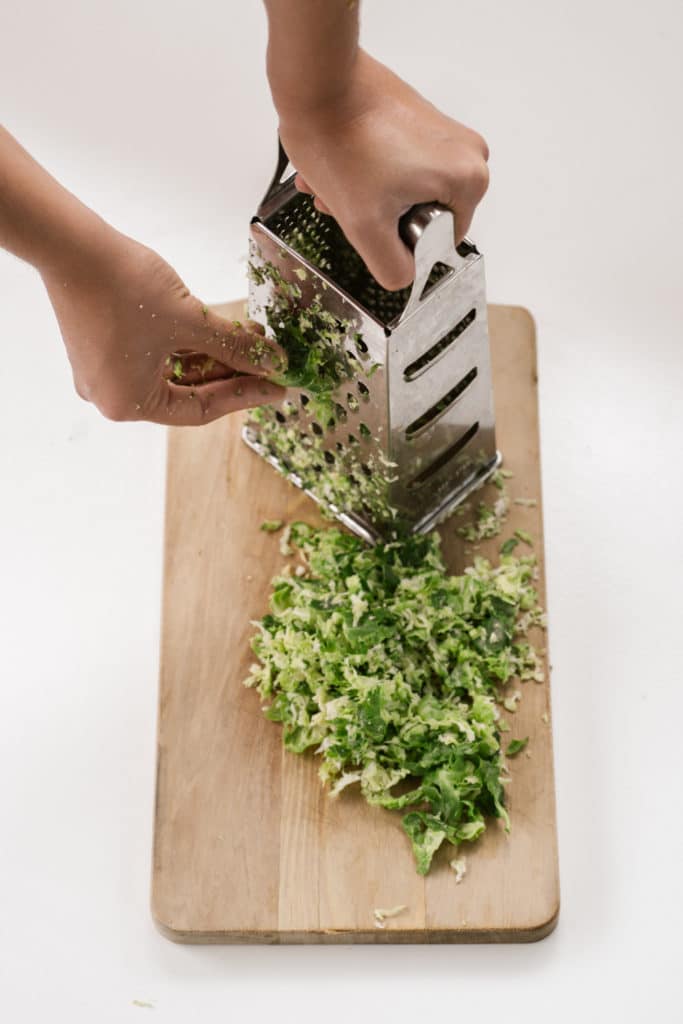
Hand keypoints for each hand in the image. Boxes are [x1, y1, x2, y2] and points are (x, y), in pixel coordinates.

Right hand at [41, 229, 285, 424]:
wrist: (71, 242)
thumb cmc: (122, 285)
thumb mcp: (190, 321)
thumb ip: (235, 347)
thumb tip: (272, 364)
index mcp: (129, 404)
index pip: (199, 411)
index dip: (243, 396)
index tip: (275, 387)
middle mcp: (113, 396)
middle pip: (187, 393)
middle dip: (230, 374)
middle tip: (268, 363)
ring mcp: (105, 372)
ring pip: (173, 372)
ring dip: (213, 356)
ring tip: (251, 339)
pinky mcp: (103, 346)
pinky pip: (155, 356)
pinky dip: (188, 345)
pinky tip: (220, 330)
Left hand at [277, 50, 489, 290]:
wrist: (316, 80)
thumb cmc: (339, 141)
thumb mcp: (365, 227)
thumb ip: (393, 268)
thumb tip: (406, 277)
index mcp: (469, 181)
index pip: (438, 242)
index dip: (397, 239)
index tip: (372, 217)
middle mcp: (467, 153)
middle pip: (419, 216)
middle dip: (376, 216)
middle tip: (346, 202)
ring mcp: (443, 133)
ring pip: (401, 192)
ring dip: (364, 197)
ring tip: (336, 182)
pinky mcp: (418, 120)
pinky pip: (396, 166)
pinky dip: (365, 173)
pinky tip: (340, 166)